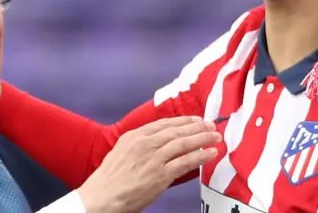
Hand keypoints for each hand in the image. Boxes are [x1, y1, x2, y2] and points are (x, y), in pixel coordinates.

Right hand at [77, 116, 220, 212]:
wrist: (101, 196)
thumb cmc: (109, 179)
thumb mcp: (121, 152)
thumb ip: (138, 145)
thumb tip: (156, 143)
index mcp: (134, 136)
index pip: (164, 124)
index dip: (183, 121)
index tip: (195, 120)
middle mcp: (145, 143)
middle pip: (177, 131)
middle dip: (197, 127)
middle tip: (211, 126)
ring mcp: (154, 158)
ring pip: (184, 143)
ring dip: (202, 139)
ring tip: (215, 137)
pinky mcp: (161, 175)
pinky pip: (185, 162)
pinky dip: (200, 156)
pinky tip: (210, 153)